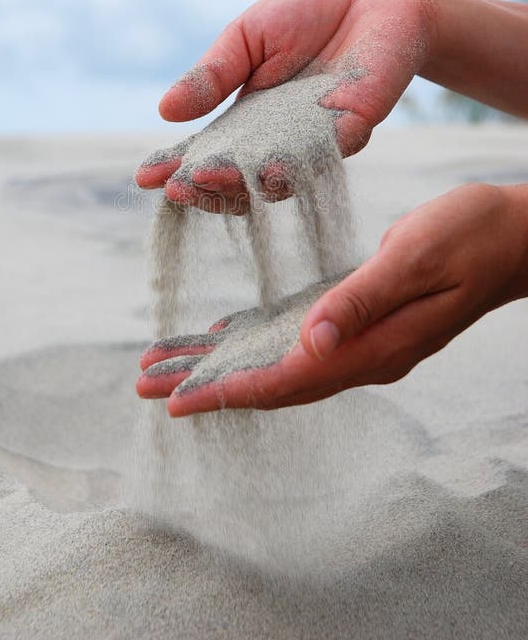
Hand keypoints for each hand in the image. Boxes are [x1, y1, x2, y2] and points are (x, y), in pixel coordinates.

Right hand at [135, 0, 433, 210]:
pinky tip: (268, 169)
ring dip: (240, 182)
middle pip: (235, 179)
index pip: (206, 153)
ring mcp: (313, 142)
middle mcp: (277, 141)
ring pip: (274, 179)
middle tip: (174, 188)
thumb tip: (165, 111)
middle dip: (203, 185)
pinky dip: (296, 165)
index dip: (176, 166)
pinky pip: (322, 157)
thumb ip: (214, 73)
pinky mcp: (352, 131)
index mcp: (247, 120)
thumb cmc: (306, 15)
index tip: (145, 177)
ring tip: (208, 176)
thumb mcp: (247, 37)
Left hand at [136, 183, 527, 414]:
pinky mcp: (358, 315)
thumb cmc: (470, 236)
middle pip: (270, 379)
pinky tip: (222, 334)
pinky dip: (252, 337)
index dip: (230, 391)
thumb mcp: (414, 258)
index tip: (178, 403)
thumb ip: (362, 300)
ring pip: (275, 360)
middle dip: (209, 384)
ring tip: (168, 365)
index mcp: (373, 346)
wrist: (514, 236)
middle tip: (149, 387)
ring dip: (222, 363)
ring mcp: (360, 337)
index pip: (287, 379)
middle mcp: (361, 352)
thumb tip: (310, 342)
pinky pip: (293, 336)